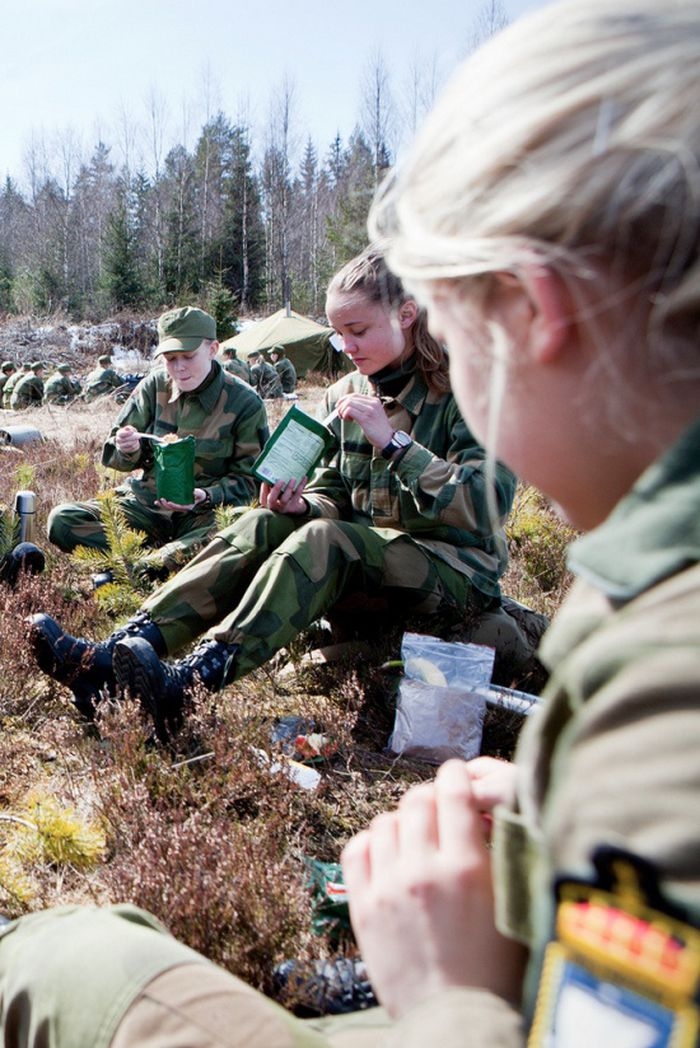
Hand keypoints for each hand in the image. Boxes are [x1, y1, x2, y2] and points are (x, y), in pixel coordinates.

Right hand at [114, 425, 140, 453]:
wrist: (127, 440)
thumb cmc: (128, 433)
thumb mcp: (129, 428)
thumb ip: (130, 428)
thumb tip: (130, 430)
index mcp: (119, 433)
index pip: (121, 434)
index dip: (127, 433)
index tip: (132, 432)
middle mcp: (118, 440)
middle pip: (125, 439)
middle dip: (133, 437)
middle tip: (139, 436)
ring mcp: (120, 446)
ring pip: (129, 444)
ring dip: (135, 441)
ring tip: (137, 439)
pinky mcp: (124, 450)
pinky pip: (131, 448)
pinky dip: (135, 445)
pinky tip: (136, 443)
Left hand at [154, 488, 207, 513]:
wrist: (201, 498)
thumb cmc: (200, 495)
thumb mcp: (200, 494)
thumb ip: (196, 493)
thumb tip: (192, 491)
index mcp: (188, 507)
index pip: (179, 507)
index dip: (174, 505)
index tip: (169, 502)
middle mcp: (182, 508)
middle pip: (172, 508)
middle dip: (165, 505)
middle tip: (161, 499)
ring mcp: (179, 506)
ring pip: (169, 508)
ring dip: (162, 505)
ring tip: (156, 502)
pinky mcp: (177, 503)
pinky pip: (169, 505)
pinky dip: (163, 503)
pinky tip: (158, 500)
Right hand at [260, 477, 308, 514]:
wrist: (294, 508)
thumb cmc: (281, 496)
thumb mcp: (275, 493)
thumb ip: (272, 485)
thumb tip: (273, 470)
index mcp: (267, 502)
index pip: (263, 496)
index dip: (263, 488)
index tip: (266, 478)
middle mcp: (274, 506)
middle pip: (272, 499)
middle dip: (276, 489)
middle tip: (281, 480)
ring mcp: (284, 508)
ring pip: (285, 499)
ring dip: (289, 488)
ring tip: (293, 478)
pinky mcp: (294, 507)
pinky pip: (297, 495)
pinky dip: (301, 485)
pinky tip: (304, 477)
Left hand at [335, 393, 393, 450]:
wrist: (388, 439)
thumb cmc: (379, 429)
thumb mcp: (374, 414)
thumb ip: (364, 409)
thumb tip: (348, 407)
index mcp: (374, 401)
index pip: (355, 395)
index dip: (344, 399)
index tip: (339, 406)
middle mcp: (372, 403)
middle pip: (351, 398)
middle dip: (341, 405)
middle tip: (339, 413)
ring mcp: (369, 410)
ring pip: (349, 403)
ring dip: (342, 410)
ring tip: (344, 418)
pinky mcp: (365, 418)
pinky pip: (350, 410)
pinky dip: (345, 414)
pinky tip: (347, 420)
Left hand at [341, 759, 525, 1019]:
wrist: (457, 1021)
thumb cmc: (497, 969)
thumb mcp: (512, 904)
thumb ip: (498, 853)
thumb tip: (485, 812)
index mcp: (466, 868)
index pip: (452, 791)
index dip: (455, 775)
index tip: (457, 774)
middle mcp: (423, 871)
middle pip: (417, 801)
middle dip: (430, 795)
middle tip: (438, 805)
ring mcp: (388, 888)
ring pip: (386, 822)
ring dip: (403, 820)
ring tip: (415, 833)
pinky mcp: (363, 908)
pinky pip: (357, 849)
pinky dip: (372, 841)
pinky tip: (388, 852)